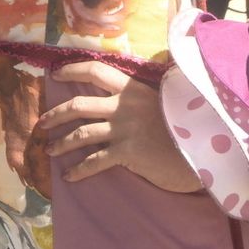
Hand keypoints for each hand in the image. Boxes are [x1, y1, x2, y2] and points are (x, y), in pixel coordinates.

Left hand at [35, 61, 201, 191]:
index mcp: (132, 89)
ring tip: (50, 150)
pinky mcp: (127, 152)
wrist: (206, 148)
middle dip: (56, 114)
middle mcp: (124, 105)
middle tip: (42, 123)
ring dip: (62, 143)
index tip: (55, 75)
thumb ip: (138, 100)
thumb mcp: (162, 103)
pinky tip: (70, 177)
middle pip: (79, 104)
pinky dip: (79, 170)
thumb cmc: (185, 127)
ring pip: (81, 133)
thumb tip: (117, 102)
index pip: (96, 70)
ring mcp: (124, 129)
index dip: (72, 70)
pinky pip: (95, 161)